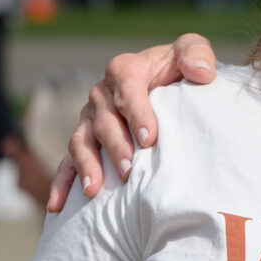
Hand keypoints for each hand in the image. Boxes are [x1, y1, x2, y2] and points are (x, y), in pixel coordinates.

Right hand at [48, 31, 219, 210]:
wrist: (165, 86)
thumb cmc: (177, 72)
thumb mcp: (189, 53)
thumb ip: (196, 53)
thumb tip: (202, 73)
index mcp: (125, 71)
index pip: (127, 89)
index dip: (137, 113)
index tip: (150, 139)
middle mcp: (101, 95)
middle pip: (103, 121)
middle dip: (115, 147)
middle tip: (128, 172)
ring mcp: (89, 120)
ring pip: (81, 142)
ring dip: (87, 166)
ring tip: (94, 190)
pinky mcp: (84, 142)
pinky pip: (67, 163)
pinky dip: (61, 185)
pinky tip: (58, 207)